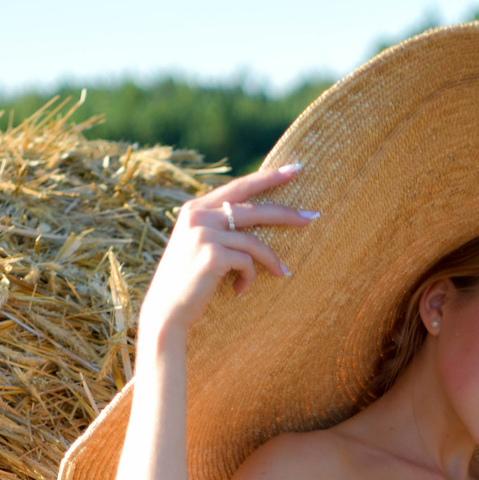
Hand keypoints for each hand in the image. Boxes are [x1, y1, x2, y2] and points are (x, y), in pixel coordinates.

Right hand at [137, 162, 315, 345]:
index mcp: (195, 208)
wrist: (165, 311)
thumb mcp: (199, 244)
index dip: (268, 177)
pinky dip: (249, 278)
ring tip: (281, 274)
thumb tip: (257, 215)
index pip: (239, 187)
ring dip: (271, 261)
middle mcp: (198, 215)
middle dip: (286, 213)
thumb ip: (219, 225)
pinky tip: (239, 290)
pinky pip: (248, 263)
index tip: (296, 168)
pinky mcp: (212, 254)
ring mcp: (204, 233)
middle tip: (313, 216)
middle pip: (254, 209)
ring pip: (255, 241)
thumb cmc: (188, 281)